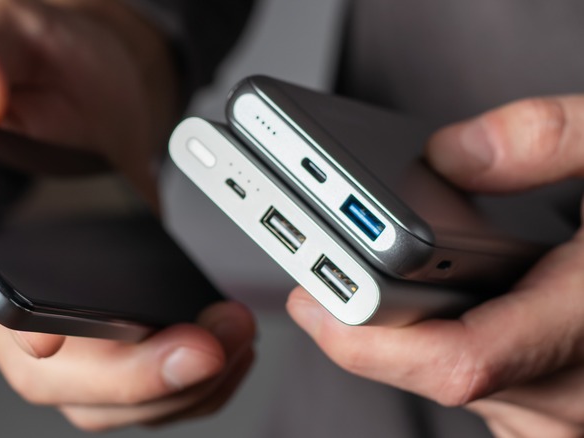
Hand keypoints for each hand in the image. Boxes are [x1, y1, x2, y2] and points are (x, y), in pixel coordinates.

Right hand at [0, 0, 254, 429]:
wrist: (93, 87)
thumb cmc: (47, 70)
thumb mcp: (7, 36)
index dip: (24, 333)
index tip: (65, 338)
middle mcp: (14, 291)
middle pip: (58, 376)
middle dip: (138, 375)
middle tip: (208, 344)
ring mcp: (69, 315)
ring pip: (109, 394)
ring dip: (177, 386)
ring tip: (235, 340)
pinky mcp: (116, 317)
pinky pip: (145, 379)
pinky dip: (192, 381)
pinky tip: (229, 346)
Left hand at [287, 96, 583, 436]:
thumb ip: (554, 139)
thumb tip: (450, 154)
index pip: (457, 360)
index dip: (366, 337)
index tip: (305, 295)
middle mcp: (579, 395)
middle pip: (433, 369)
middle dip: (369, 317)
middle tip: (324, 259)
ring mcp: (567, 416)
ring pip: (452, 379)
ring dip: (409, 327)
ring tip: (385, 266)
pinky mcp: (557, 415)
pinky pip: (481, 386)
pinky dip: (447, 340)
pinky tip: (444, 297)